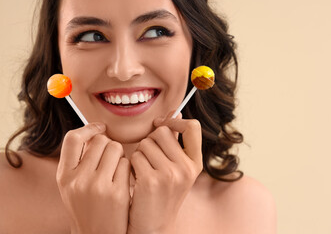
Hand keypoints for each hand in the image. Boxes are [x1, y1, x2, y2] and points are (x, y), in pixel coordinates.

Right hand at [56, 123, 130, 233]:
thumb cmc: (87, 207)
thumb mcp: (72, 185)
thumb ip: (79, 161)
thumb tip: (95, 132)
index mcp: (64, 176)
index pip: (72, 138)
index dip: (88, 128)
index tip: (100, 128)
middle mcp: (78, 180)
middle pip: (100, 141)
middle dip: (108, 144)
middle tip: (111, 157)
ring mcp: (98, 186)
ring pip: (116, 148)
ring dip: (120, 155)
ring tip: (117, 169)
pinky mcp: (117, 193)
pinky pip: (127, 164)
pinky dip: (128, 168)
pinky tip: (124, 180)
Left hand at [128, 115, 202, 233]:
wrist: (151, 226)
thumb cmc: (161, 194)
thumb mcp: (177, 169)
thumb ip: (176, 142)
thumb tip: (175, 112)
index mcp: (195, 164)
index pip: (193, 127)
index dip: (175, 121)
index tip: (162, 125)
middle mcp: (186, 168)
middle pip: (162, 131)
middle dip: (150, 141)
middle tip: (149, 159)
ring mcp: (170, 175)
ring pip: (146, 143)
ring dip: (139, 154)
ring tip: (144, 171)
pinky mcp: (150, 181)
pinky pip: (135, 156)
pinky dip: (131, 165)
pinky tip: (136, 179)